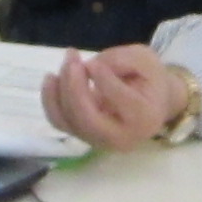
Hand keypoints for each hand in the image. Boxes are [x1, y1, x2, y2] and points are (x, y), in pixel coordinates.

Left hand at [43, 46, 191, 152]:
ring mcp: (99, 141)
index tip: (93, 62)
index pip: (121, 102)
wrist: (150, 104)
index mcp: (145, 118)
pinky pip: (60, 122)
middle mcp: (121, 138)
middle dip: (74, 87)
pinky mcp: (83, 135)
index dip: (104, 80)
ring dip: (60, 89)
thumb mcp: (145, 59)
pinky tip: (51, 78)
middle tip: (73, 60)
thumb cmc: (150, 80)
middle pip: (88, 119)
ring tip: (68, 62)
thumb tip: (88, 68)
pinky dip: (50, 100)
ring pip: (70, 121)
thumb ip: (122, 60)